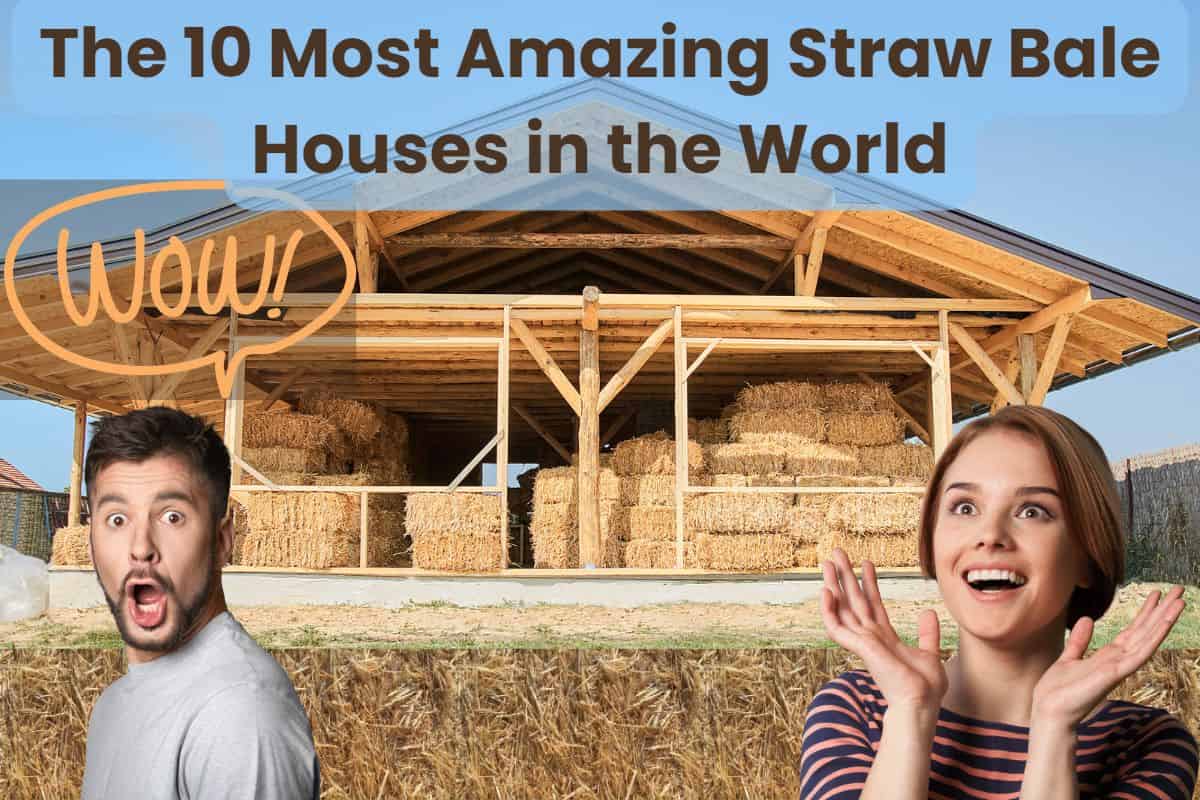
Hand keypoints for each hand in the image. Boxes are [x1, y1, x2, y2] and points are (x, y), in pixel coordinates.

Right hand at [820, 547, 947, 712]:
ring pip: (842, 608)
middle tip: (837, 554)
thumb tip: (927, 612)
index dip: (869, 583)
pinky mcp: (858, 647)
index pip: (873, 604)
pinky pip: (836, 626)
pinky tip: (826, 591)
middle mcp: (870, 637)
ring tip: (827, 562)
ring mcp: (862, 641)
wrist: (921, 703)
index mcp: (885, 637)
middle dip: (845, 576)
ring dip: (833, 585)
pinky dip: (828, 609)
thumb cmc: (925, 688)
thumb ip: (927, 633)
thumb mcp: (930, 653)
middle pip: (854, 600)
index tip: (866, 563)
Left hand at [1031, 586, 1186, 728]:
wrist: (1049, 710)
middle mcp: (1119, 660)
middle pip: (1145, 631)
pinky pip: (1139, 653)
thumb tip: (1086, 619)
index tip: (1156, 594)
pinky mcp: (1116, 673)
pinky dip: (1153, 637)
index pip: (1133, 630)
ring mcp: (1120, 667)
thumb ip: (1080, 640)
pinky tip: (1164, 623)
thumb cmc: (1058, 690)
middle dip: (1162, 611)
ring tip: (1180, 600)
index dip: (1145, 612)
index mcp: (1109, 656)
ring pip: (1148, 639)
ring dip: (1164, 620)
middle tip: (1179, 590)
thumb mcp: (1069, 657)